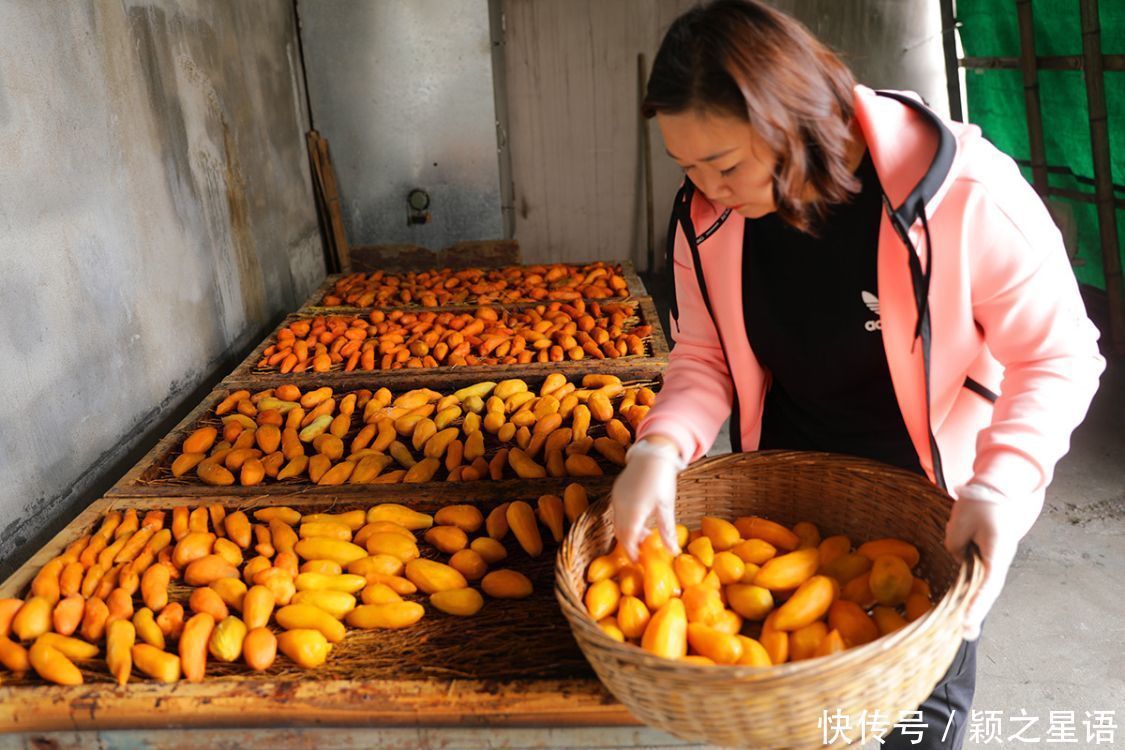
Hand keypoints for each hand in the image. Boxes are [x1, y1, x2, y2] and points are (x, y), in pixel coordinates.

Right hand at [612, 438, 684, 560]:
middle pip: (620, 533)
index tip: (639, 562)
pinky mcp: (617, 492)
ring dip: (628, 533)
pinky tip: (640, 521)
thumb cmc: (661, 480)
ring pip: (618, 523)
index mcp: (633, 513)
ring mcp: (617, 499)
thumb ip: (666, 530)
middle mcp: (620, 507)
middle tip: (642, 554)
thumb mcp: (666, 506)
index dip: (632, 553)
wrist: (652, 453)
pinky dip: (626, 521)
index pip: (628, 540)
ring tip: (644, 537)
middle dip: (629, 545)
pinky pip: (618, 513)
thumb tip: (673, 552)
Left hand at [945, 483, 1040, 640]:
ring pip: (983, 588)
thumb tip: (957, 559)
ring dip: (973, 608)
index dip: (977, 602)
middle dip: (975, 613)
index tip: (967, 620)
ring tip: (963, 632)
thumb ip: (956, 544)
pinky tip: (962, 611)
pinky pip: (978, 579)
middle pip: (987, 591)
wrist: (1000, 488)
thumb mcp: (962, 521)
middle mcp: (999, 560)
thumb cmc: (982, 502)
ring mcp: (995, 560)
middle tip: (965, 634)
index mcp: (997, 551)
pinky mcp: (988, 558)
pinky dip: (971, 595)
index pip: (987, 582)